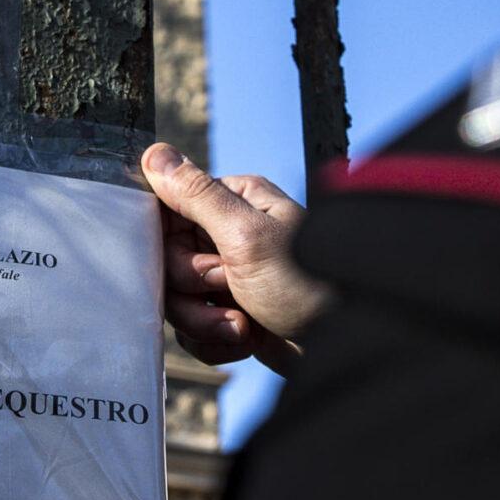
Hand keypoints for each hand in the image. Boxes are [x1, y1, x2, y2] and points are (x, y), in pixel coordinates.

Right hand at [140, 144, 330, 374]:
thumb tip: (156, 154)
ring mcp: (229, 278)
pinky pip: (193, 331)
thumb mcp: (248, 235)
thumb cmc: (307, 285)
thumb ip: (196, 196)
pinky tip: (246, 340)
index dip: (171, 246)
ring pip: (176, 300)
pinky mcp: (231, 315)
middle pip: (166, 262)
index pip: (166, 213)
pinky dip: (215, 342)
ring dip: (205, 322)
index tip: (204, 261)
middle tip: (231, 289)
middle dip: (192, 289)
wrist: (344, 345)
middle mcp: (229, 235)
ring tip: (243, 325)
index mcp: (234, 201)